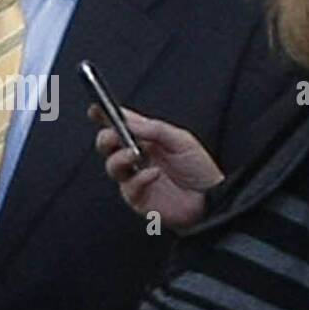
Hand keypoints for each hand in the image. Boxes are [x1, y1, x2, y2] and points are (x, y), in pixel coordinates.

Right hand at [89, 104, 222, 231]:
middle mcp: (136, 157)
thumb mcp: (181, 140)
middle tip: (113, 135)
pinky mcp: (138, 198)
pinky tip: (154, 174)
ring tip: (135, 155)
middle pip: (108, 145)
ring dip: (119, 158)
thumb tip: (130, 122)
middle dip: (106, 138)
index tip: (96, 109)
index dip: (104, 116)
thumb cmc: (199, 170)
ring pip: (112, 166)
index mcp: (145, 139)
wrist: (212, 200)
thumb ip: (155, 129)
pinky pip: (129, 187)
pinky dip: (139, 179)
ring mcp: (135, 178)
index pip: (119, 124)